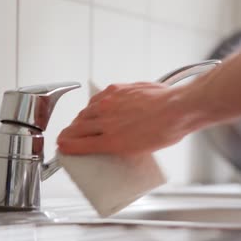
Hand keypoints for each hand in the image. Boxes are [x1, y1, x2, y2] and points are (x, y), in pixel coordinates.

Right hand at [57, 82, 198, 154]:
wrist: (178, 109)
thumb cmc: (166, 130)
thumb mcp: (140, 150)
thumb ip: (119, 146)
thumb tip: (112, 144)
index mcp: (112, 141)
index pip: (78, 144)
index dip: (66, 146)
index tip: (63, 147)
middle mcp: (107, 121)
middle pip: (77, 127)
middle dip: (69, 133)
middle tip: (68, 137)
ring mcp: (110, 104)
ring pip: (85, 112)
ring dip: (80, 119)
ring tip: (82, 123)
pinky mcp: (116, 90)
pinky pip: (97, 98)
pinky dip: (94, 104)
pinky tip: (97, 107)